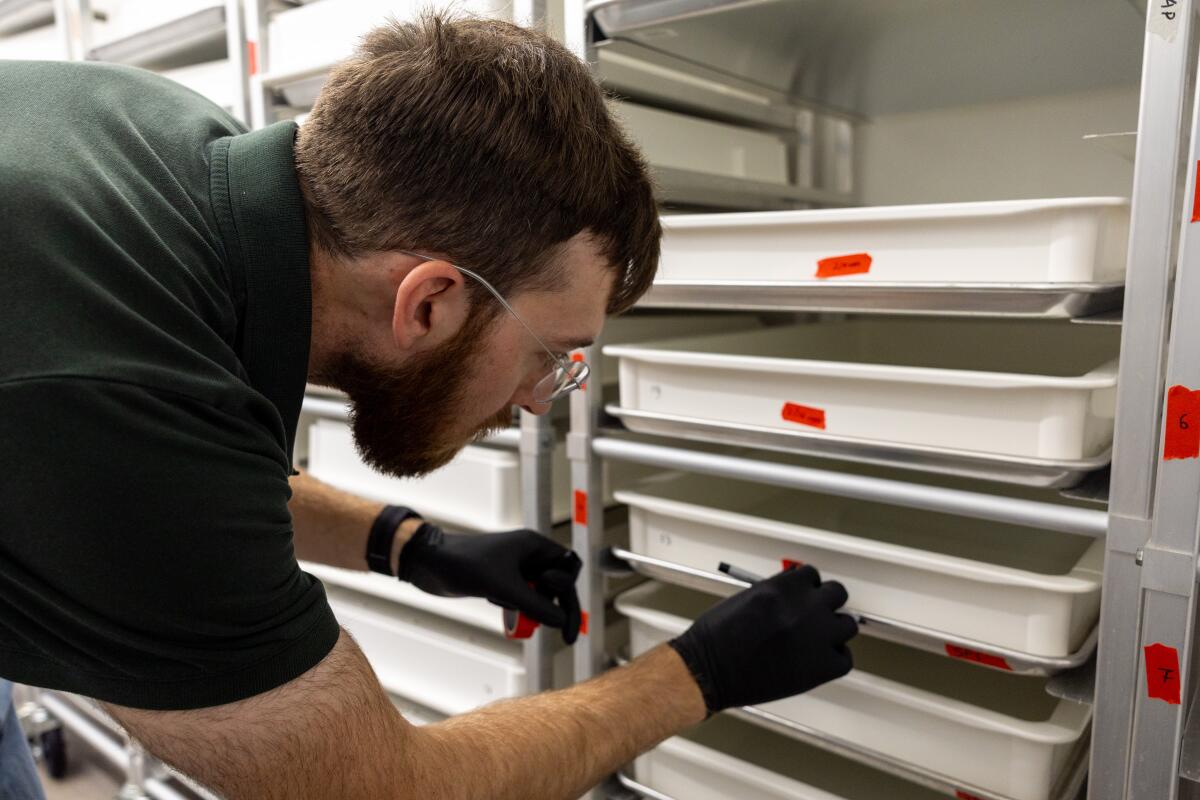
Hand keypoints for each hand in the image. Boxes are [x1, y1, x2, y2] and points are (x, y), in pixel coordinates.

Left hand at [397, 523, 582, 643]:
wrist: (429, 563)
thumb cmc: (465, 565)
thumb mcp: (504, 587)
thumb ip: (536, 605)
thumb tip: (561, 621)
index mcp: (534, 546)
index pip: (569, 567)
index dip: (568, 590)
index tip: (560, 611)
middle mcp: (529, 555)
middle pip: (558, 584)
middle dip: (556, 607)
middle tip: (566, 636)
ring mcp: (516, 569)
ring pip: (540, 595)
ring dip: (534, 609)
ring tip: (515, 615)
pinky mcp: (502, 582)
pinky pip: (522, 599)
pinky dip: (518, 609)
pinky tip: (502, 610)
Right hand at [668, 564, 856, 714]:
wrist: (709, 669)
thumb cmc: (717, 637)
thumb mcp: (746, 598)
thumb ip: (776, 594)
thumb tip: (792, 598)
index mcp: (785, 588)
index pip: (812, 576)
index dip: (807, 588)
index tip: (803, 596)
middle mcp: (806, 608)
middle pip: (837, 594)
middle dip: (826, 602)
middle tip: (816, 614)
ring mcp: (817, 637)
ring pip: (847, 624)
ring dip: (835, 630)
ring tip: (819, 639)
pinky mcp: (821, 667)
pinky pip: (844, 659)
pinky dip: (835, 659)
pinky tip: (819, 661)